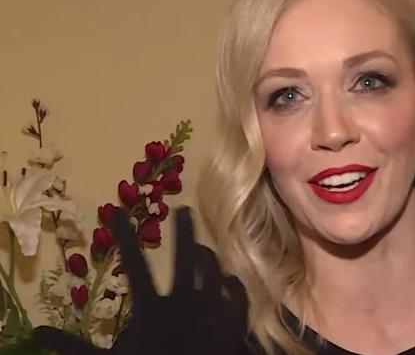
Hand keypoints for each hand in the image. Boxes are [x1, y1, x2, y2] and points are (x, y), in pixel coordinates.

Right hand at [31, 207, 249, 354]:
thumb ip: (75, 347)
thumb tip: (38, 332)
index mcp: (154, 309)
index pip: (135, 264)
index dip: (123, 236)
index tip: (115, 212)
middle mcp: (186, 303)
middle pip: (186, 255)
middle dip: (184, 229)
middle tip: (183, 209)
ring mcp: (214, 311)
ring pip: (215, 270)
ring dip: (208, 256)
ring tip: (202, 249)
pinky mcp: (234, 324)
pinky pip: (239, 294)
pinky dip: (233, 284)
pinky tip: (229, 280)